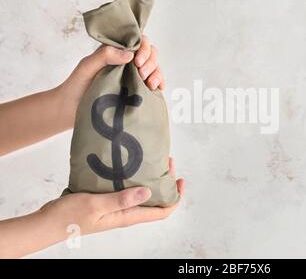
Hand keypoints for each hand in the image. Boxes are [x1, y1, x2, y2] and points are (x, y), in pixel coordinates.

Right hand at [0, 158, 183, 257]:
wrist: (47, 223)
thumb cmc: (69, 216)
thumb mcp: (96, 204)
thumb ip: (121, 199)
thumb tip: (149, 192)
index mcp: (127, 216)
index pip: (162, 212)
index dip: (176, 197)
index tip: (180, 179)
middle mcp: (126, 213)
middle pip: (155, 201)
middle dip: (165, 182)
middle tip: (166, 162)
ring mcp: (116, 208)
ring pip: (142, 195)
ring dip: (151, 179)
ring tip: (153, 160)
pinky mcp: (107, 201)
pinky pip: (128, 191)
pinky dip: (135, 179)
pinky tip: (131, 165)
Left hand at [58, 36, 163, 127]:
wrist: (72, 109)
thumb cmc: (77, 85)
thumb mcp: (87, 66)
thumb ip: (105, 55)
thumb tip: (130, 54)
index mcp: (116, 52)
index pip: (138, 42)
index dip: (143, 49)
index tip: (137, 62)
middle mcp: (127, 62)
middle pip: (150, 54)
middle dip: (150, 62)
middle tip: (141, 74)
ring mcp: (133, 77)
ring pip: (154, 68)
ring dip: (157, 74)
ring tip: (149, 85)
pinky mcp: (137, 91)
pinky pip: (154, 83)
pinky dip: (159, 83)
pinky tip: (157, 89)